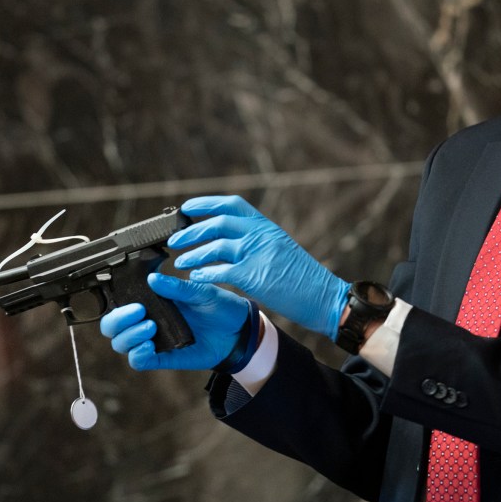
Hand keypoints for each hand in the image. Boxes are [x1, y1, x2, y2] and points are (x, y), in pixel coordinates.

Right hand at [100, 272, 248, 370]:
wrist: (239, 330)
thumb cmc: (220, 307)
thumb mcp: (202, 292)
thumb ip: (179, 288)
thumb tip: (153, 279)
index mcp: (152, 301)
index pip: (119, 304)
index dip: (117, 304)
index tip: (135, 301)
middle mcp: (147, 321)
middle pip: (112, 327)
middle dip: (118, 320)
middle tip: (140, 312)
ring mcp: (154, 340)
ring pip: (121, 344)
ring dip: (129, 336)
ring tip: (151, 327)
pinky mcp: (163, 357)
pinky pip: (138, 361)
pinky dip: (137, 355)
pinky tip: (149, 346)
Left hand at [169, 195, 349, 339]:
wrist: (325, 297)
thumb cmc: (304, 279)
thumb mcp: (282, 249)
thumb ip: (259, 241)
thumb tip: (232, 240)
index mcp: (267, 227)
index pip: (232, 205)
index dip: (206, 203)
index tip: (186, 208)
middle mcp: (262, 235)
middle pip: (218, 223)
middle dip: (192, 231)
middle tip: (175, 241)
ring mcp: (259, 254)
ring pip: (216, 246)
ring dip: (194, 253)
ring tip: (180, 261)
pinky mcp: (256, 276)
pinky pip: (221, 271)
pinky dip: (205, 273)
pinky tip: (195, 278)